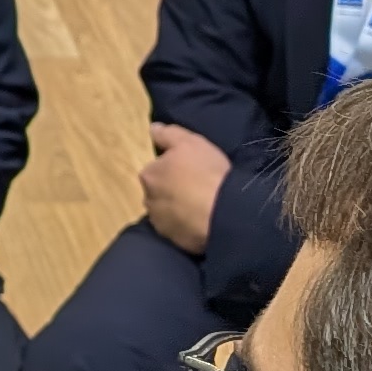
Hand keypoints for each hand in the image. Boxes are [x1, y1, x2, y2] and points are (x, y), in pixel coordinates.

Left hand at [139, 124, 230, 257]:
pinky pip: (180, 230)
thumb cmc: (206, 172)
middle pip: (159, 191)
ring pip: (167, 212)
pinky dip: (187, 226)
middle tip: (197, 188)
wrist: (223, 212)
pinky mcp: (174, 241)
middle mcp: (148, 200)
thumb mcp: (189, 141)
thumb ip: (167, 134)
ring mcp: (160, 224)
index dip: (173, 167)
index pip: (156, 169)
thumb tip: (152, 129)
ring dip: (179, 209)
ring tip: (201, 206)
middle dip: (172, 190)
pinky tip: (203, 221)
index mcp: (149, 175)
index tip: (190, 169)